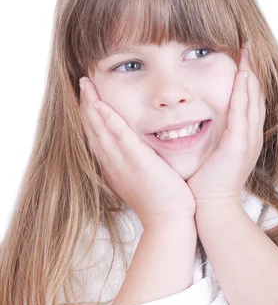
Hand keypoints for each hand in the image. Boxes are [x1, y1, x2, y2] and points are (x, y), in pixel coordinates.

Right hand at [79, 78, 195, 227]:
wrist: (168, 221)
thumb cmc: (160, 202)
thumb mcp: (141, 180)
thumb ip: (135, 165)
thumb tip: (137, 154)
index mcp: (113, 167)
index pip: (97, 137)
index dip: (90, 116)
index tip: (88, 98)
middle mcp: (112, 164)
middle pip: (93, 129)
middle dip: (86, 105)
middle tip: (83, 83)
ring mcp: (122, 163)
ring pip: (101, 129)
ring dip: (92, 105)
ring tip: (86, 85)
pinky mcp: (137, 161)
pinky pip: (120, 135)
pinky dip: (109, 119)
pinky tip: (101, 104)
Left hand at [187, 42, 265, 206]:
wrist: (211, 208)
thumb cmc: (206, 182)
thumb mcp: (212, 152)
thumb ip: (210, 134)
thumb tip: (196, 119)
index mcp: (244, 136)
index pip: (249, 100)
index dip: (248, 77)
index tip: (243, 56)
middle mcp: (251, 135)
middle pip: (256, 95)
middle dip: (253, 69)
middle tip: (250, 45)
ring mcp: (247, 140)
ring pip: (253, 99)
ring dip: (251, 74)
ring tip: (249, 52)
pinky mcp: (238, 146)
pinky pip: (243, 114)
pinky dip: (244, 93)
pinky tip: (242, 76)